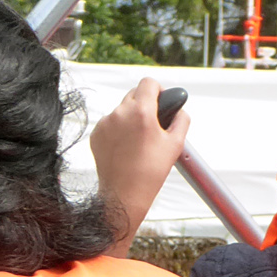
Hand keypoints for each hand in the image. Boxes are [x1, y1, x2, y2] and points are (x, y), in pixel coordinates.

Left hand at [89, 78, 190, 257]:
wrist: (124, 194)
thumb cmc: (150, 172)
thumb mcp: (176, 143)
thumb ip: (181, 119)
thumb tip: (179, 110)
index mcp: (141, 112)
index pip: (148, 82)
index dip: (158, 89)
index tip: (161, 100)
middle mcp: (119, 114)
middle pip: (134, 94)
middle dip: (145, 104)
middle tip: (152, 123)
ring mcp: (104, 124)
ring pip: (121, 109)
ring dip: (131, 117)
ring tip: (139, 140)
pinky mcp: (95, 135)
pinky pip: (109, 123)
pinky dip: (118, 129)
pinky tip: (125, 146)